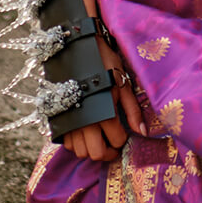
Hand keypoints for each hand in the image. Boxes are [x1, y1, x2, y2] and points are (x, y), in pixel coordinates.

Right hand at [62, 33, 143, 160]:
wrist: (77, 49)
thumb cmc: (104, 63)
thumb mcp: (123, 83)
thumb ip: (133, 111)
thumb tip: (142, 132)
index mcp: (104, 113)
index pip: (116, 141)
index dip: (123, 140)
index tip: (124, 132)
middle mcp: (85, 122)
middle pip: (96, 153)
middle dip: (107, 151)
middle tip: (113, 143)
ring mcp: (70, 122)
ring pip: (79, 151)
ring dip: (91, 148)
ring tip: (99, 137)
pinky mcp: (59, 119)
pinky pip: (66, 143)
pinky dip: (76, 142)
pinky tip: (85, 131)